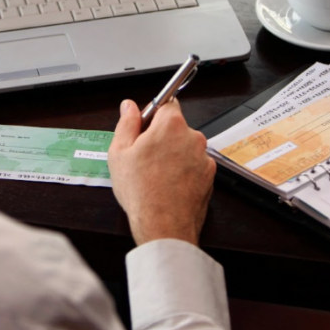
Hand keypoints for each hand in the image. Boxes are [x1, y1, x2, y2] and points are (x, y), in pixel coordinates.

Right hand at [107, 98, 214, 245]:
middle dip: (162, 137)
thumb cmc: (141, 192)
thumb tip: (129, 107)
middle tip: (144, 157)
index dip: (153, 114)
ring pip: (185, 147)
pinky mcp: (210, 176)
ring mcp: (204, 158)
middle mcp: (193, 137)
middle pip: (176, 127)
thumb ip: (126, 123)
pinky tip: (168, 185)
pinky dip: (184, 172)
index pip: (167, 103)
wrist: (164, 225)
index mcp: (171, 125)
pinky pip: (194, 166)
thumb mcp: (119, 152)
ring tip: (156, 176)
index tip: (144, 126)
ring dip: (173, 155)